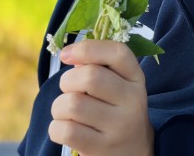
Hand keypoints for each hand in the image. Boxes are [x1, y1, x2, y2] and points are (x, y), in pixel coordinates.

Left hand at [49, 39, 153, 155]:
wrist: (133, 153)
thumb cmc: (114, 111)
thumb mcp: (118, 86)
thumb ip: (97, 67)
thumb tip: (70, 55)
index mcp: (136, 79)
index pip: (118, 53)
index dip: (87, 48)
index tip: (66, 54)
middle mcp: (133, 102)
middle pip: (90, 77)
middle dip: (67, 80)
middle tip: (68, 90)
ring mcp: (119, 128)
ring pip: (73, 104)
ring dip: (59, 106)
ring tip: (66, 112)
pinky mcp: (101, 149)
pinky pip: (66, 130)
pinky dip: (56, 128)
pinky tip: (66, 129)